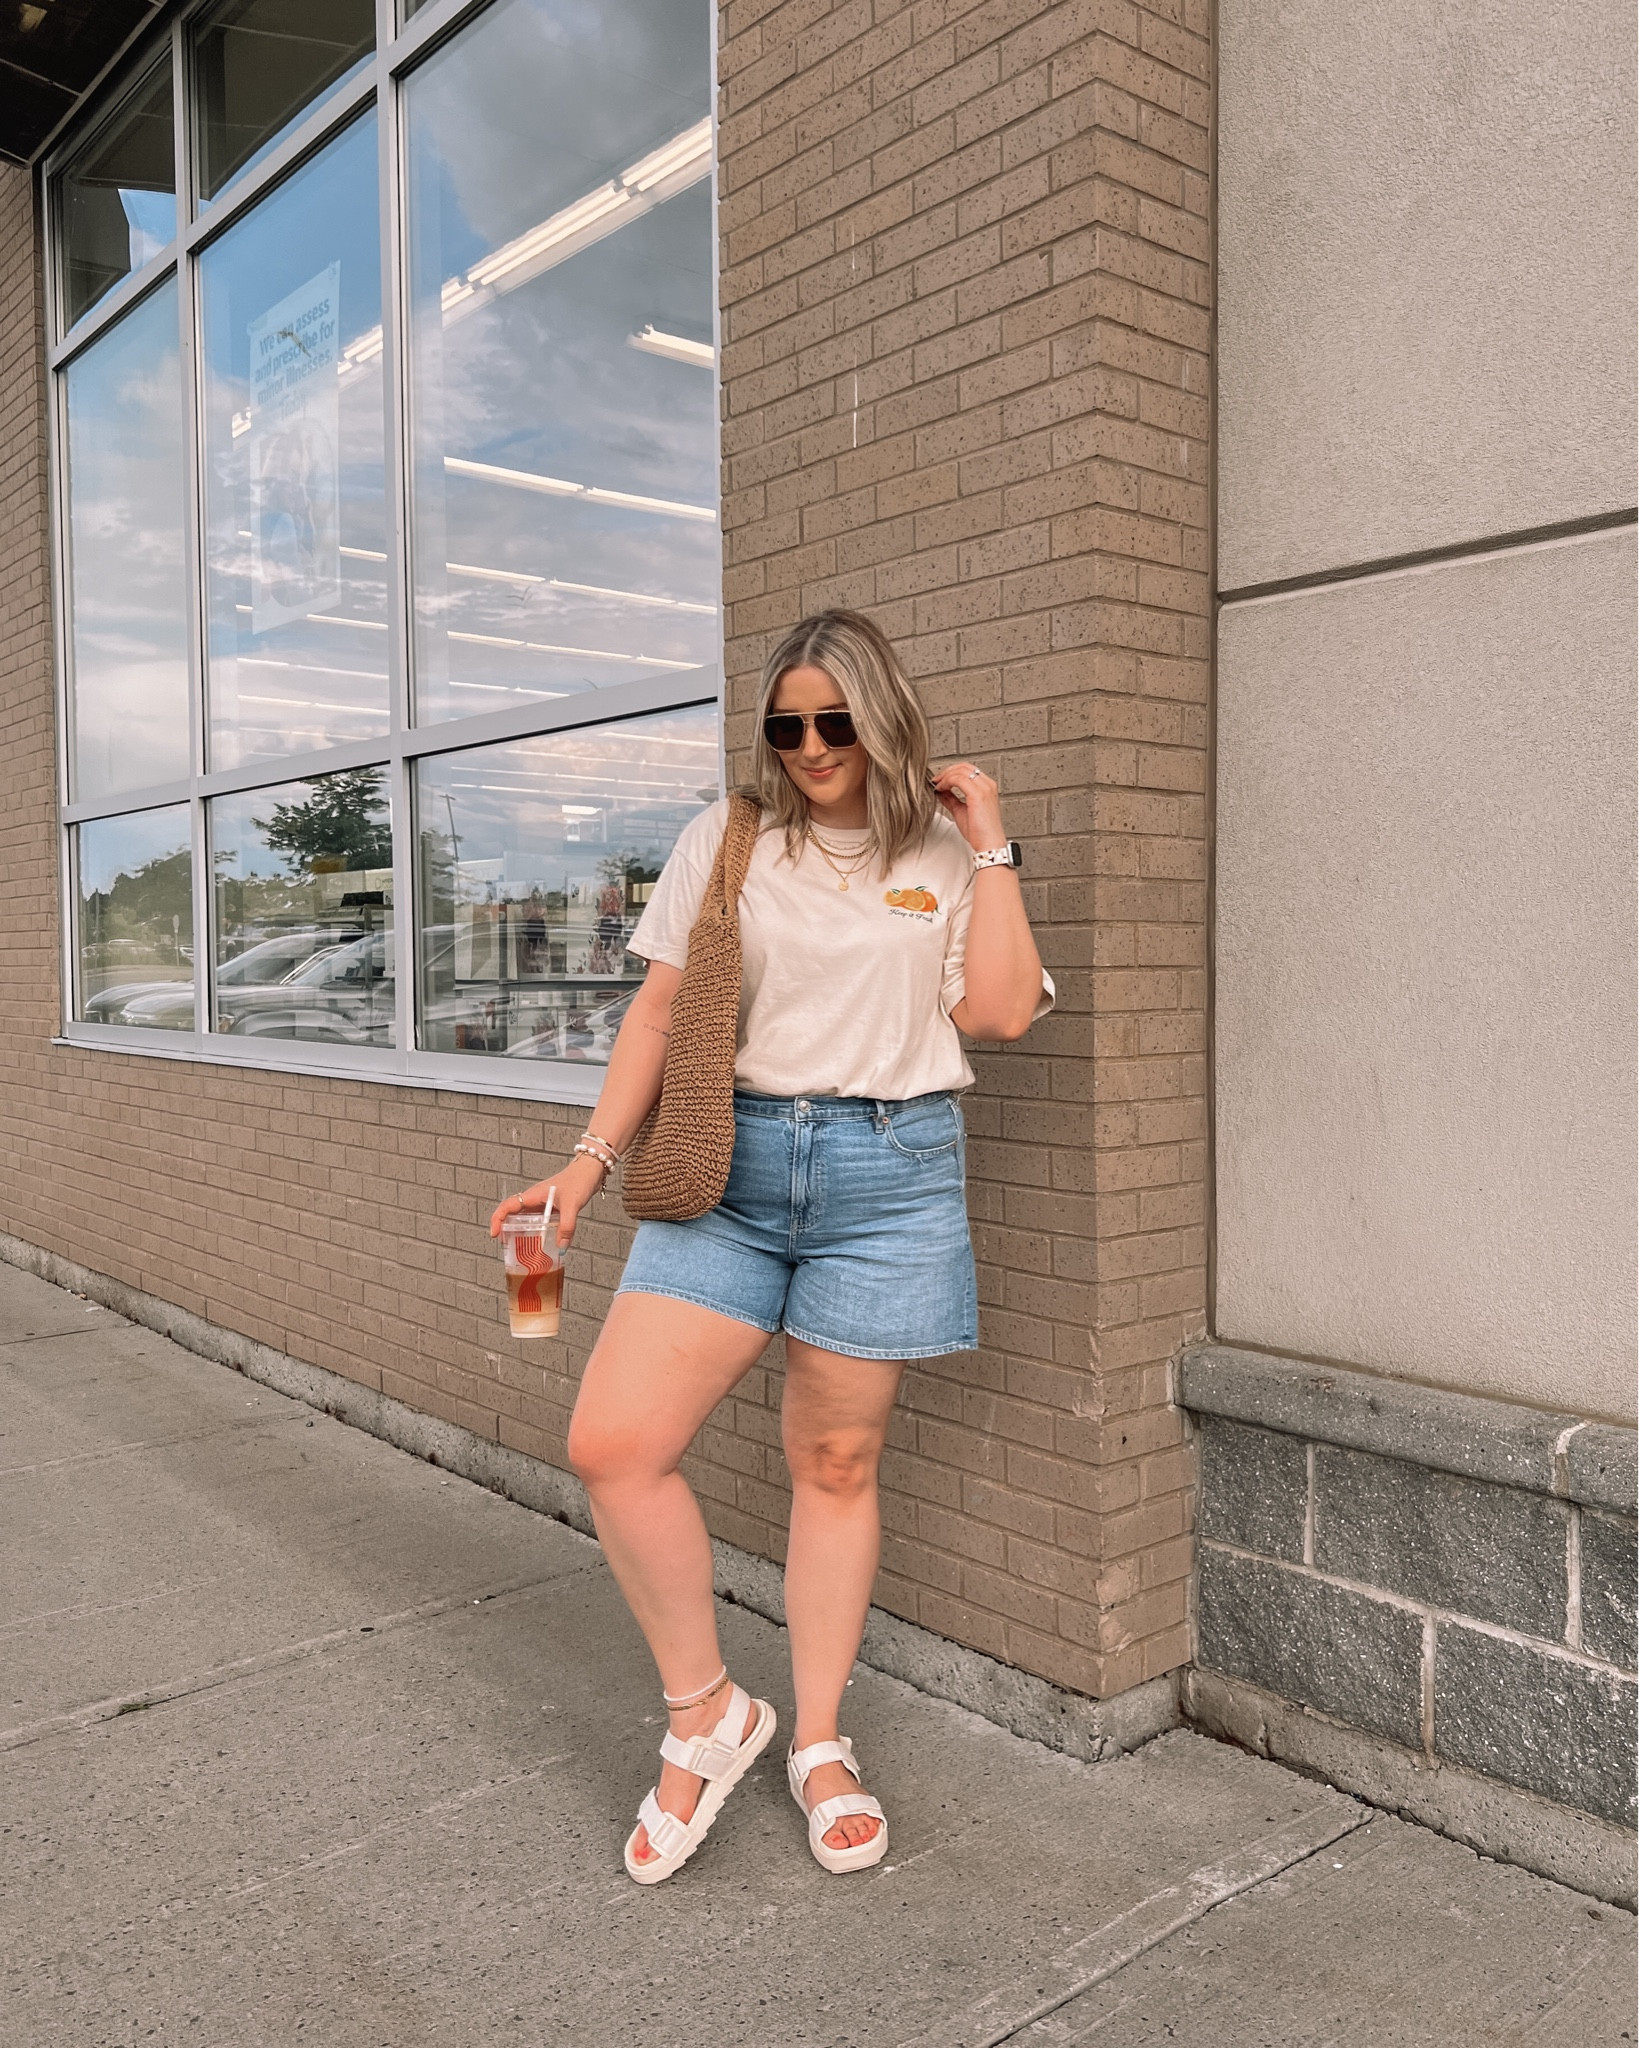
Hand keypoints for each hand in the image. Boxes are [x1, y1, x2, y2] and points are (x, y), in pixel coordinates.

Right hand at [489, 1152, 606, 1248]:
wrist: (591, 1170)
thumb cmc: (579, 1179)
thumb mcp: (572, 1205)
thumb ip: (566, 1227)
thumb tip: (561, 1247)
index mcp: (533, 1195)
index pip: (507, 1206)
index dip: (498, 1219)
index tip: (495, 1234)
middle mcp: (535, 1198)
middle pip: (513, 1214)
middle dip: (506, 1229)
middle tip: (507, 1245)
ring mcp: (543, 1202)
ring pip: (526, 1218)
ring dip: (521, 1231)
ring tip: (521, 1247)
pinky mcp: (552, 1206)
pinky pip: (539, 1220)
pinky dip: (537, 1230)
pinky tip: (543, 1240)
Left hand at [930, 760, 1006, 853]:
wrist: (989, 845)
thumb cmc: (980, 833)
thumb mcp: (961, 811)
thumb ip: (951, 799)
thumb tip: (941, 792)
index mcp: (986, 787)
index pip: (968, 770)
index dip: (951, 772)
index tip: (939, 780)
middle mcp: (987, 785)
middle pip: (964, 766)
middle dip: (947, 771)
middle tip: (935, 780)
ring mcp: (984, 788)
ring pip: (960, 770)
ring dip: (945, 776)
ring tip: (937, 785)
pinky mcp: (978, 794)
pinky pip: (958, 779)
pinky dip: (946, 782)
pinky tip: (940, 789)